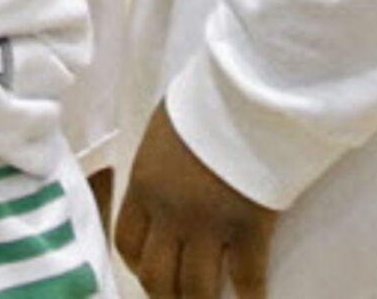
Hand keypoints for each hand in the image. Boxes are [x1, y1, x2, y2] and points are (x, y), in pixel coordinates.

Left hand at [115, 101, 276, 297]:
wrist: (245, 96)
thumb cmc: (205, 104)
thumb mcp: (164, 131)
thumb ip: (159, 161)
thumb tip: (165, 169)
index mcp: (143, 186)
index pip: (127, 241)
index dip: (137, 266)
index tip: (150, 275)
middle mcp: (169, 213)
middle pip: (156, 274)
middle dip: (166, 295)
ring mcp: (208, 224)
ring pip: (195, 287)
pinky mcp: (249, 228)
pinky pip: (246, 277)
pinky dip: (249, 297)